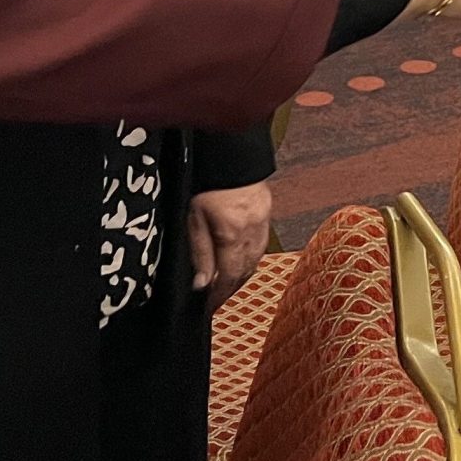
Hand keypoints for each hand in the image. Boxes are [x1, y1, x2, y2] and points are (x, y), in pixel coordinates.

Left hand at [189, 183, 270, 305]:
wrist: (230, 153)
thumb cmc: (207, 183)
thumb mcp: (194, 219)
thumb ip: (200, 253)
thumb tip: (202, 285)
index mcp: (232, 235)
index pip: (228, 277)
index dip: (219, 296)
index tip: (209, 308)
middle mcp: (252, 232)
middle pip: (244, 272)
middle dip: (230, 289)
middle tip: (216, 301)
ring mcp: (262, 223)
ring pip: (255, 260)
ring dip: (242, 276)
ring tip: (228, 286)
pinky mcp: (266, 213)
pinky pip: (261, 245)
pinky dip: (251, 259)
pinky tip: (243, 262)